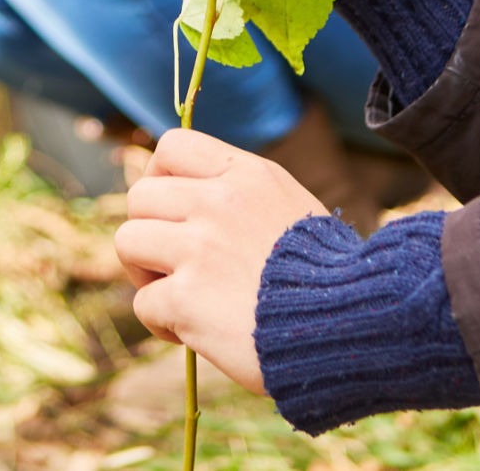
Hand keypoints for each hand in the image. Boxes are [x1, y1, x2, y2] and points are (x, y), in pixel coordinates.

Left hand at [115, 128, 325, 394]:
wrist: (352, 326)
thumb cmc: (327, 276)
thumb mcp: (289, 207)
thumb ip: (239, 196)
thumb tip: (186, 199)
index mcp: (247, 174)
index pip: (171, 146)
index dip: (159, 177)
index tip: (172, 210)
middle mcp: (218, 202)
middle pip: (139, 196)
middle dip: (149, 231)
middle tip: (174, 265)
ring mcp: (200, 248)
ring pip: (128, 241)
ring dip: (145, 274)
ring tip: (178, 296)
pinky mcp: (187, 298)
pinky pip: (143, 302)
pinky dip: (161, 322)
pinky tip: (193, 333)